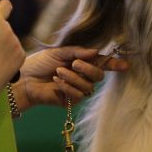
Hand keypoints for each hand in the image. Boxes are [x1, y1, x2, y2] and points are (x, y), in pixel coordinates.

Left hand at [14, 47, 128, 109]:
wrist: (25, 79)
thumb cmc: (40, 63)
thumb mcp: (59, 52)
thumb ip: (77, 52)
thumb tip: (95, 51)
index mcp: (82, 61)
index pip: (102, 63)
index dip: (114, 64)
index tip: (125, 65)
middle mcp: (82, 75)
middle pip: (99, 75)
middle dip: (88, 69)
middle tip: (74, 64)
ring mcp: (77, 88)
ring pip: (88, 85)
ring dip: (74, 78)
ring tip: (58, 73)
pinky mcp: (71, 100)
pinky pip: (78, 94)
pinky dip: (68, 87)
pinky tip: (57, 83)